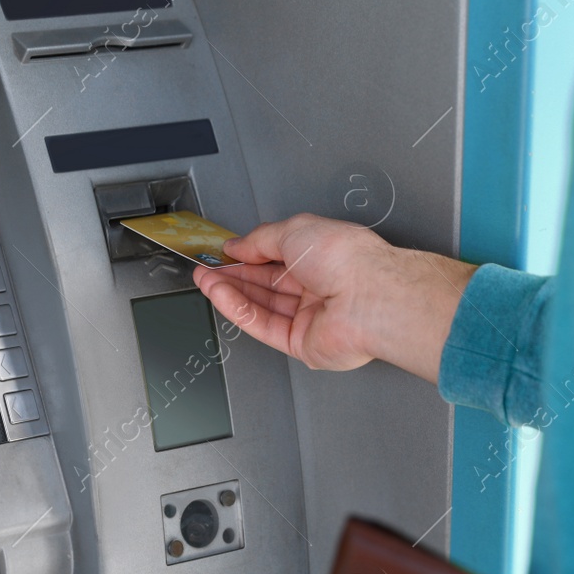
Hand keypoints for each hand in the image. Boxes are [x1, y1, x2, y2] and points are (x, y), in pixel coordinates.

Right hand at [192, 213, 476, 382]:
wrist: (369, 298)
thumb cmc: (347, 259)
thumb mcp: (295, 231)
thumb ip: (260, 239)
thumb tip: (237, 245)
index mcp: (322, 257)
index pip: (277, 257)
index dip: (248, 254)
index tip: (222, 252)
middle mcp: (317, 287)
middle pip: (266, 283)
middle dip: (233, 274)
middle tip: (206, 267)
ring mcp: (309, 317)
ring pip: (261, 305)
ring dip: (230, 291)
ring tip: (204, 279)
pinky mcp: (301, 343)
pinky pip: (263, 325)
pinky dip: (238, 310)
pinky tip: (219, 295)